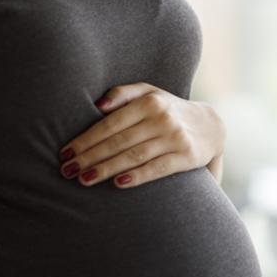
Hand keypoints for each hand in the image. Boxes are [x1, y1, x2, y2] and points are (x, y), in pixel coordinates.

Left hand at [58, 82, 225, 189]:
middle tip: (67, 171)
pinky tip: (118, 184)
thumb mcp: (150, 93)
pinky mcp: (187, 157)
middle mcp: (162, 118)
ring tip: (83, 180)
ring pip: (134, 156)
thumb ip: (123, 94)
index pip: (110, 123)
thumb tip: (98, 106)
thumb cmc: (169, 110)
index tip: (65, 154)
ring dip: (106, 169)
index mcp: (149, 101)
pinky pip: (157, 168)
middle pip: (118, 141)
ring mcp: (175, 137)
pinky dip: (137, 176)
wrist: (211, 126)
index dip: (85, 139)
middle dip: (89, 157)